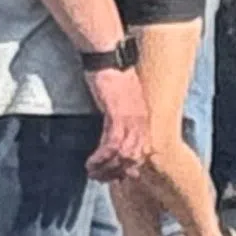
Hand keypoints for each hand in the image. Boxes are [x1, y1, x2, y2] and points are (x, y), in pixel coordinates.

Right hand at [82, 63, 148, 183]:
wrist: (109, 57)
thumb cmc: (112, 76)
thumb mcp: (121, 100)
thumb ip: (122, 116)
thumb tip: (115, 129)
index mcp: (144, 117)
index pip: (144, 149)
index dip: (132, 165)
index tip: (120, 176)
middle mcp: (142, 120)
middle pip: (136, 155)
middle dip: (119, 171)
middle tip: (103, 179)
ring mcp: (132, 118)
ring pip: (124, 153)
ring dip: (107, 167)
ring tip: (93, 174)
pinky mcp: (118, 114)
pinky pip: (112, 143)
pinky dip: (101, 157)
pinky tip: (91, 163)